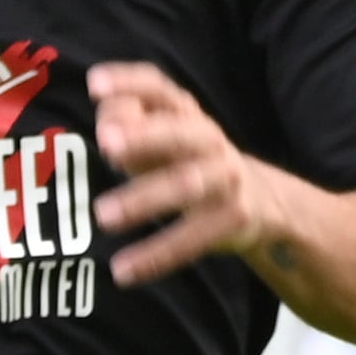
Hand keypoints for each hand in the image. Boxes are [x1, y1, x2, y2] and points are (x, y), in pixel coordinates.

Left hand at [89, 62, 293, 281]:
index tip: (95, 85)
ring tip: (102, 215)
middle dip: (143, 136)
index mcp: (186, 113)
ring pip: (185, 185)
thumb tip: (104, 124)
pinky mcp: (232, 218)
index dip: (129, 83)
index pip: (159, 88)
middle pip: (178, 133)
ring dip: (142, 199)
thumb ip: (128, 127)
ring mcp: (224, 178)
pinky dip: (155, 256)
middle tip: (105, 142)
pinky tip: (122, 271)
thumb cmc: (184, 162)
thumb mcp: (158, 140)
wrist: (260, 199)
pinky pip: (190, 239)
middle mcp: (208, 139)